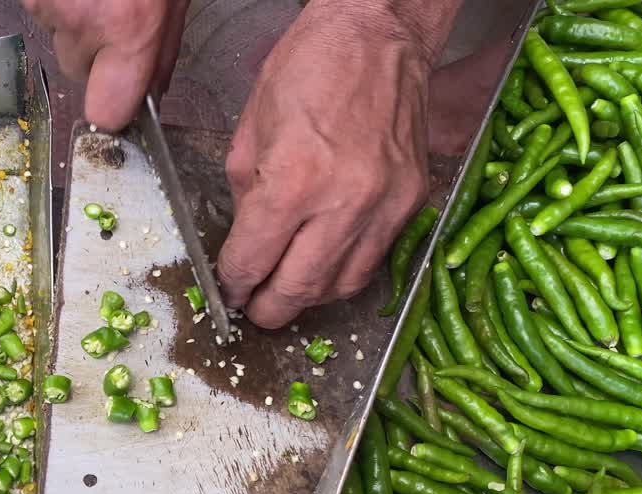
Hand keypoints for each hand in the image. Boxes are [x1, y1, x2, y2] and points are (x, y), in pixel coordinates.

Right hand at [21, 0, 188, 128]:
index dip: (112, 108)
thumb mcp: (172, 0)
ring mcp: (49, 5)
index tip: (119, 100)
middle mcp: (84, 21)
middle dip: (92, 54)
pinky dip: (58, 4)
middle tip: (112, 18)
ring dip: (74, 24)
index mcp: (129, 26)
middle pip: (77, 71)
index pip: (107, 112)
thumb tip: (150, 95)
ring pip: (58, 39)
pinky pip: (42, 14)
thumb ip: (162, 53)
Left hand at [218, 2, 457, 327]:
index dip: (234, 284)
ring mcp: (385, 206)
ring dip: (309, 298)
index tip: (229, 290)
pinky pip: (375, 259)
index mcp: (293, 180)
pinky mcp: (412, 201)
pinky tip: (325, 265)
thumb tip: (245, 242)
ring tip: (287, 293)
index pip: (253, 260)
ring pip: (342, 286)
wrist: (382, 33)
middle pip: (299, 289)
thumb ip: (245, 194)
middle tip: (254, 312)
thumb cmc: (310, 67)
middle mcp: (344, 202)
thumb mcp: (250, 129)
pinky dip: (345, 272)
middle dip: (269, 309)